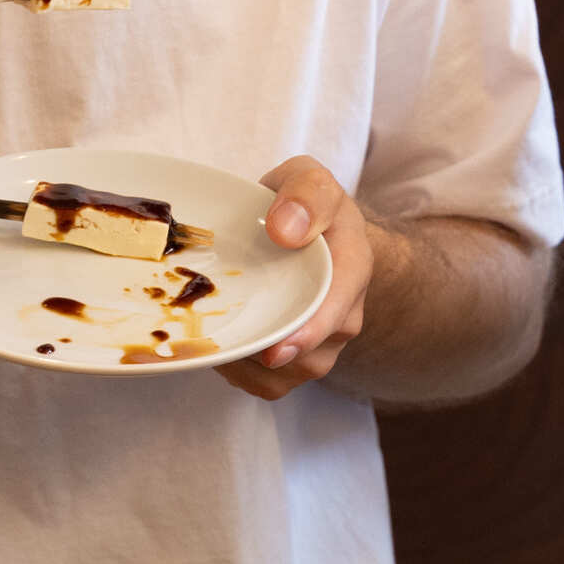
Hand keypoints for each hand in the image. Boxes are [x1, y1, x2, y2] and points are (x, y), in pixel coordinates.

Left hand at [220, 156, 374, 401]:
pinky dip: (238, 373)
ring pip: (283, 376)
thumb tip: (286, 230)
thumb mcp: (309, 179)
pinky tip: (221, 344)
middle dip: (260, 353)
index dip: (309, 335)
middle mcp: (343, 317)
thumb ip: (305, 193)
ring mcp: (321, 345)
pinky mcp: (296, 363)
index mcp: (352, 269)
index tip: (276, 349)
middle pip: (307, 355)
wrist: (311, 233)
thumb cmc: (306, 206)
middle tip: (213, 339)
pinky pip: (266, 385)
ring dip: (243, 363)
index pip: (337, 312)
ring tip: (212, 333)